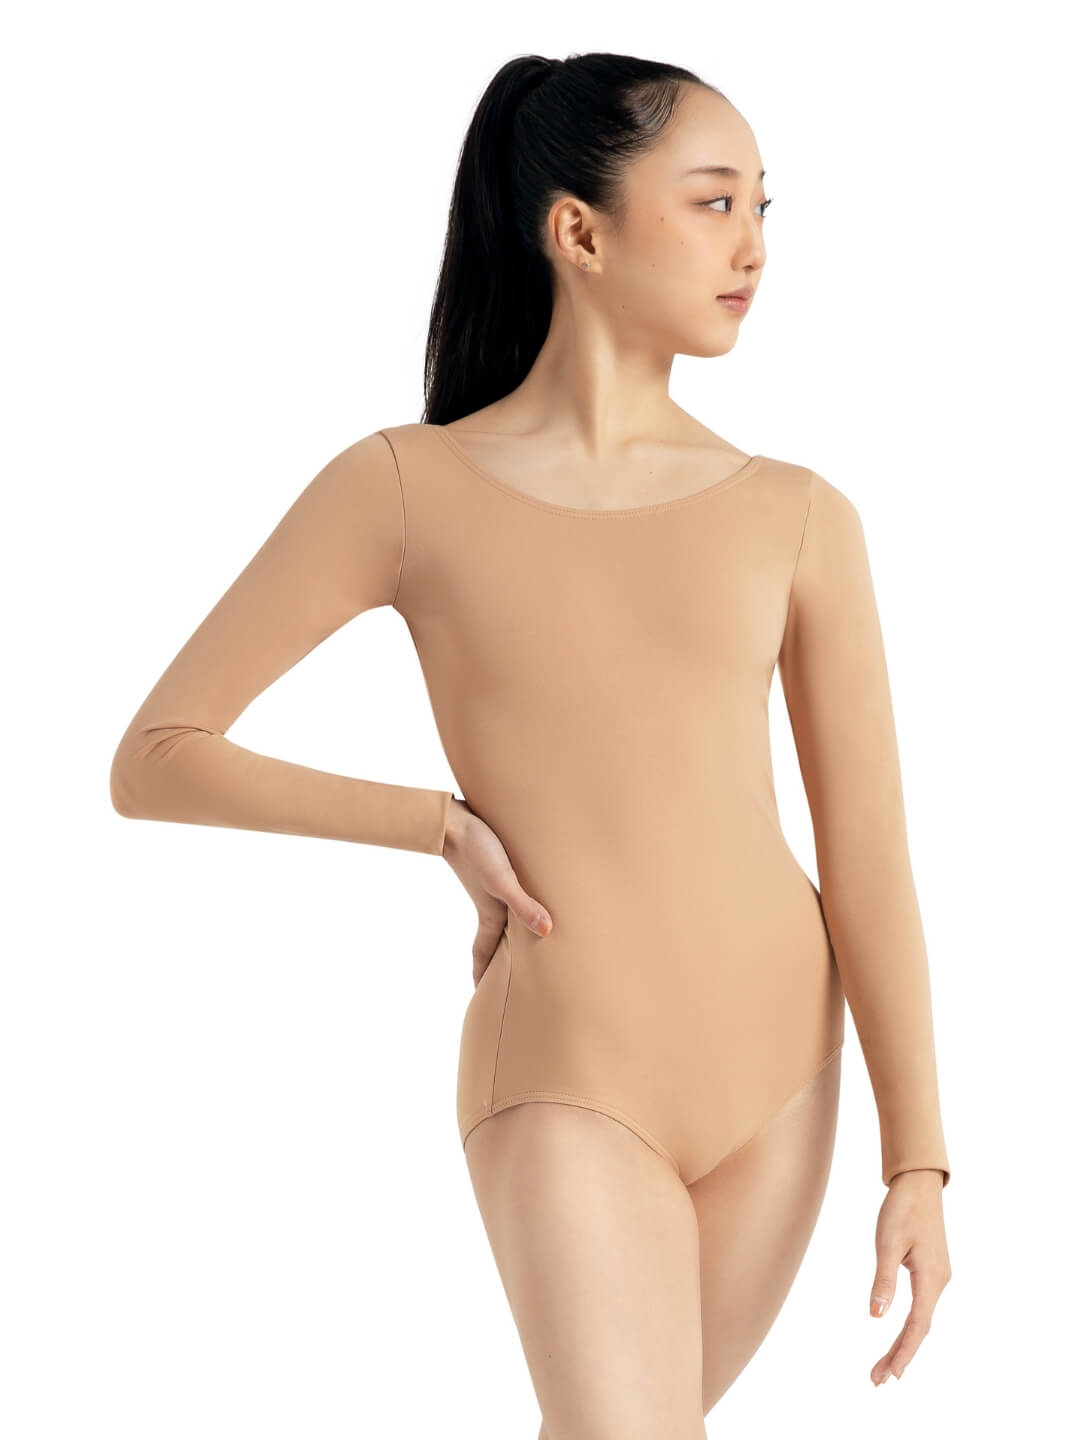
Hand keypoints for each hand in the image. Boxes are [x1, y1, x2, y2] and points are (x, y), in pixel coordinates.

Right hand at [441, 797, 552, 986]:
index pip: (484, 951)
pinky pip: (509, 892)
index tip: (480, 993)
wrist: (453, 819)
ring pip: (503, 915)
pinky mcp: (495, 866)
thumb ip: (524, 905)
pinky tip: (528, 891)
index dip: (483, 973)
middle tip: (508, 976)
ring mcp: (491, 885)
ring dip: (510, 929)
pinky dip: (517, 900)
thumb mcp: (502, 881)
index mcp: (489, 913)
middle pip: (495, 937)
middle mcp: (490, 903)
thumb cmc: (477, 850)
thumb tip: (547, 932)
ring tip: (525, 939)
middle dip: (499, 957)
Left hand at [869, 1168, 951, 1384]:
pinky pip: (921, 1306)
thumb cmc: (902, 1208)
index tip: (890, 1375)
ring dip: (903, 1343)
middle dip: (900, 1355)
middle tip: (877, 1380)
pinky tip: (898, 1335)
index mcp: (931, 1278)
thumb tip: (877, 1316)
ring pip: (921, 1318)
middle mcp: (939, 1282)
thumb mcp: (888, 1242)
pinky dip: (908, 1325)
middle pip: (920, 1328)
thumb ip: (884, 1280)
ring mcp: (937, 1277)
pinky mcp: (931, 1270)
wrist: (919, 1183)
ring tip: (883, 1366)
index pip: (918, 1325)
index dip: (904, 1352)